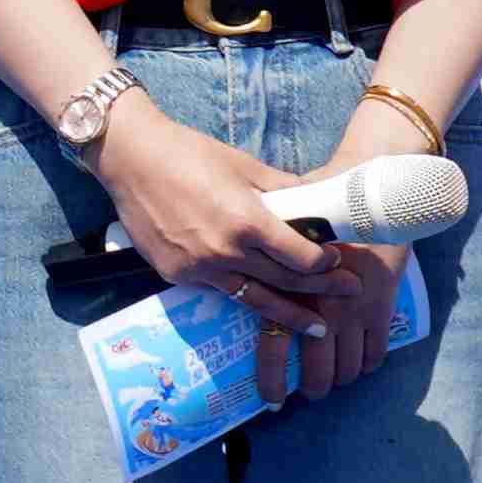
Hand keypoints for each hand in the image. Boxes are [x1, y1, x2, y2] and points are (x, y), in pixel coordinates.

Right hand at [98, 99, 362, 401]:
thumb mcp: (244, 166)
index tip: (338, 261)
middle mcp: (226, 252)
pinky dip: (243, 295)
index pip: (300, 257)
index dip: (325, 263)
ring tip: (317, 329)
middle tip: (349, 295)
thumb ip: (281, 189)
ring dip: (290, 315)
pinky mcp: (178, 274)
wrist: (131, 159)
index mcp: (248, 222)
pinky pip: (219, 290)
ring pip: (255, 299)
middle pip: (285, 281)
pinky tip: (261, 300)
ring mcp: (199, 268)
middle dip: (322, 291)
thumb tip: (311, 202)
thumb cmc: (189, 153)